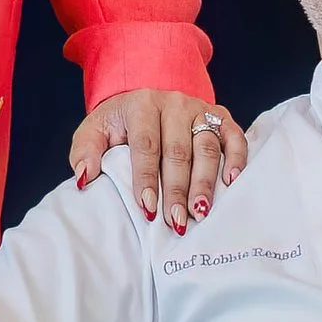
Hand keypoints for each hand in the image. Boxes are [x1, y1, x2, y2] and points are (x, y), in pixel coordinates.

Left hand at [71, 90, 247, 231]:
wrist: (145, 100)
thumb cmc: (119, 124)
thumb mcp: (94, 132)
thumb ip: (84, 152)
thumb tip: (85, 177)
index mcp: (141, 105)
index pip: (146, 145)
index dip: (147, 178)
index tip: (148, 208)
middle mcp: (174, 104)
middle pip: (179, 150)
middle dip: (177, 189)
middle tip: (176, 221)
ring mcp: (200, 109)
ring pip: (207, 147)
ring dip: (205, 182)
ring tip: (201, 212)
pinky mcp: (221, 117)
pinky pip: (235, 137)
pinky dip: (237, 159)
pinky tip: (231, 183)